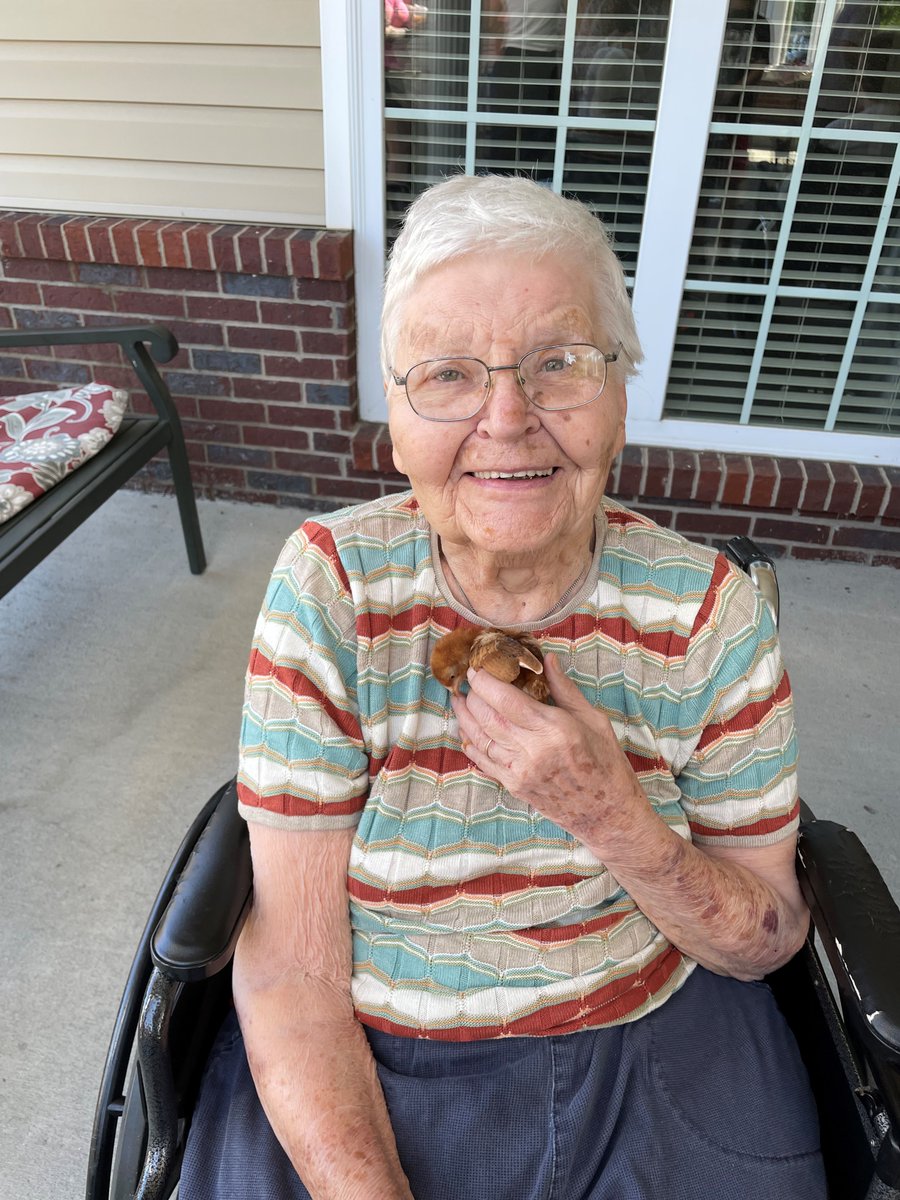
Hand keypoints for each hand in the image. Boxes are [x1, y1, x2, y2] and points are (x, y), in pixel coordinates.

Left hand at [451, 654, 648, 849]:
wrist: (608, 814)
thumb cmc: (606, 764)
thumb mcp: (594, 720)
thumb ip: (564, 689)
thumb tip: (547, 659)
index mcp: (554, 728)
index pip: (506, 699)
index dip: (485, 681)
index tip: (477, 668)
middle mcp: (532, 750)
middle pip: (487, 716)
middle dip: (472, 695)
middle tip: (469, 680)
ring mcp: (520, 771)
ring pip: (480, 738)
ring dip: (465, 717)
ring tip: (458, 700)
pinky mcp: (515, 786)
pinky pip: (484, 761)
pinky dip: (471, 744)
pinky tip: (466, 731)